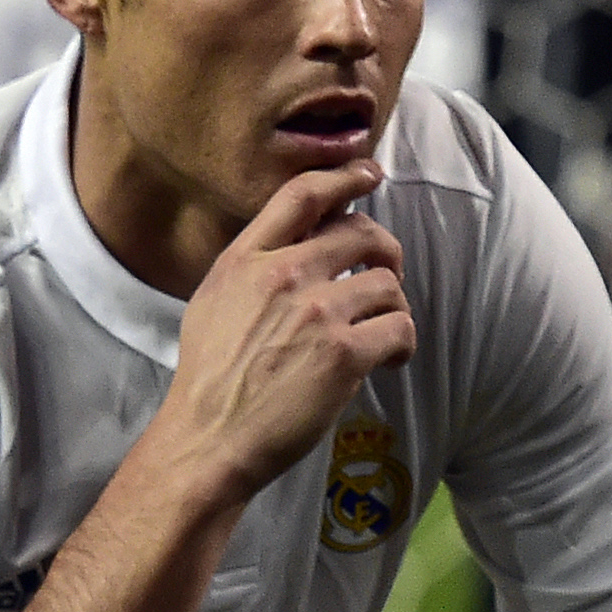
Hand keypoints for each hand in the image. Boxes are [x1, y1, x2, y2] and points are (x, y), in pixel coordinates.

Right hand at [152, 163, 414, 503]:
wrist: (208, 439)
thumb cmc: (210, 380)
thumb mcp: (214, 301)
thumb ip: (253, 266)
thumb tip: (299, 244)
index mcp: (245, 259)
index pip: (302, 195)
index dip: (344, 176)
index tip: (369, 173)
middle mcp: (282, 275)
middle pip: (360, 232)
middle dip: (384, 250)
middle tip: (386, 273)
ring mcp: (316, 312)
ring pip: (386, 283)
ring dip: (392, 305)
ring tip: (381, 332)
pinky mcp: (344, 354)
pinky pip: (400, 327)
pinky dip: (402, 344)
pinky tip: (388, 360)